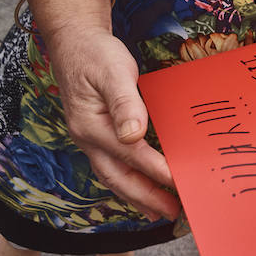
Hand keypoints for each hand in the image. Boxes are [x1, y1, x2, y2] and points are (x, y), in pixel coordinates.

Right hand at [47, 26, 180, 220]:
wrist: (75, 42)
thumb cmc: (96, 54)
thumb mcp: (113, 71)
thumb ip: (125, 102)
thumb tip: (134, 135)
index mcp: (92, 125)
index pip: (131, 155)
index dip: (157, 170)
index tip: (181, 182)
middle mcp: (88, 138)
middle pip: (118, 177)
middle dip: (146, 197)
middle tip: (172, 212)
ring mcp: (91, 139)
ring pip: (114, 176)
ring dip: (138, 196)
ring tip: (160, 211)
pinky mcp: (98, 135)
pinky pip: (114, 165)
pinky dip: (131, 180)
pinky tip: (145, 186)